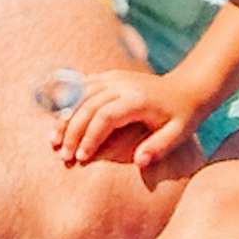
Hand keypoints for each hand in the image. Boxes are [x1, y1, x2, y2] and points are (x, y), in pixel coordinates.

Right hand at [54, 64, 203, 168]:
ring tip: (53, 141)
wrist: (185, 88)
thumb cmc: (181, 117)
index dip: (90, 137)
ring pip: (79, 95)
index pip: (105, 116)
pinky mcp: (108, 76)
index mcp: (137, 99)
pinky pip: (81, 86)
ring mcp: (113, 78)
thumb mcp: (177, 135)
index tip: (82, 158)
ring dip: (64, 118)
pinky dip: (68, 102)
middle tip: (64, 156)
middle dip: (72, 132)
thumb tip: (140, 162)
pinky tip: (58, 121)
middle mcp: (122, 84)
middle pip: (87, 106)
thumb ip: (158, 148)